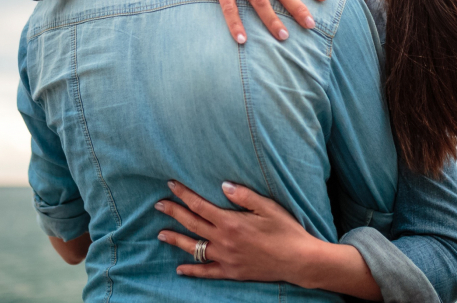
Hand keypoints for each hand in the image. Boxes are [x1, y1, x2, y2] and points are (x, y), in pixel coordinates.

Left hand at [155, 180, 322, 284]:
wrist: (297, 260)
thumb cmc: (285, 230)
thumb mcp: (268, 207)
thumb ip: (244, 196)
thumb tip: (223, 185)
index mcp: (231, 222)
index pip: (200, 205)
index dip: (184, 195)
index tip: (171, 185)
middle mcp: (223, 241)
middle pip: (192, 224)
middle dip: (174, 213)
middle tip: (159, 205)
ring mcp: (225, 258)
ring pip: (193, 248)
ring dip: (176, 239)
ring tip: (161, 234)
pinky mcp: (231, 271)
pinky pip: (206, 271)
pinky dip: (192, 270)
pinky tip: (180, 268)